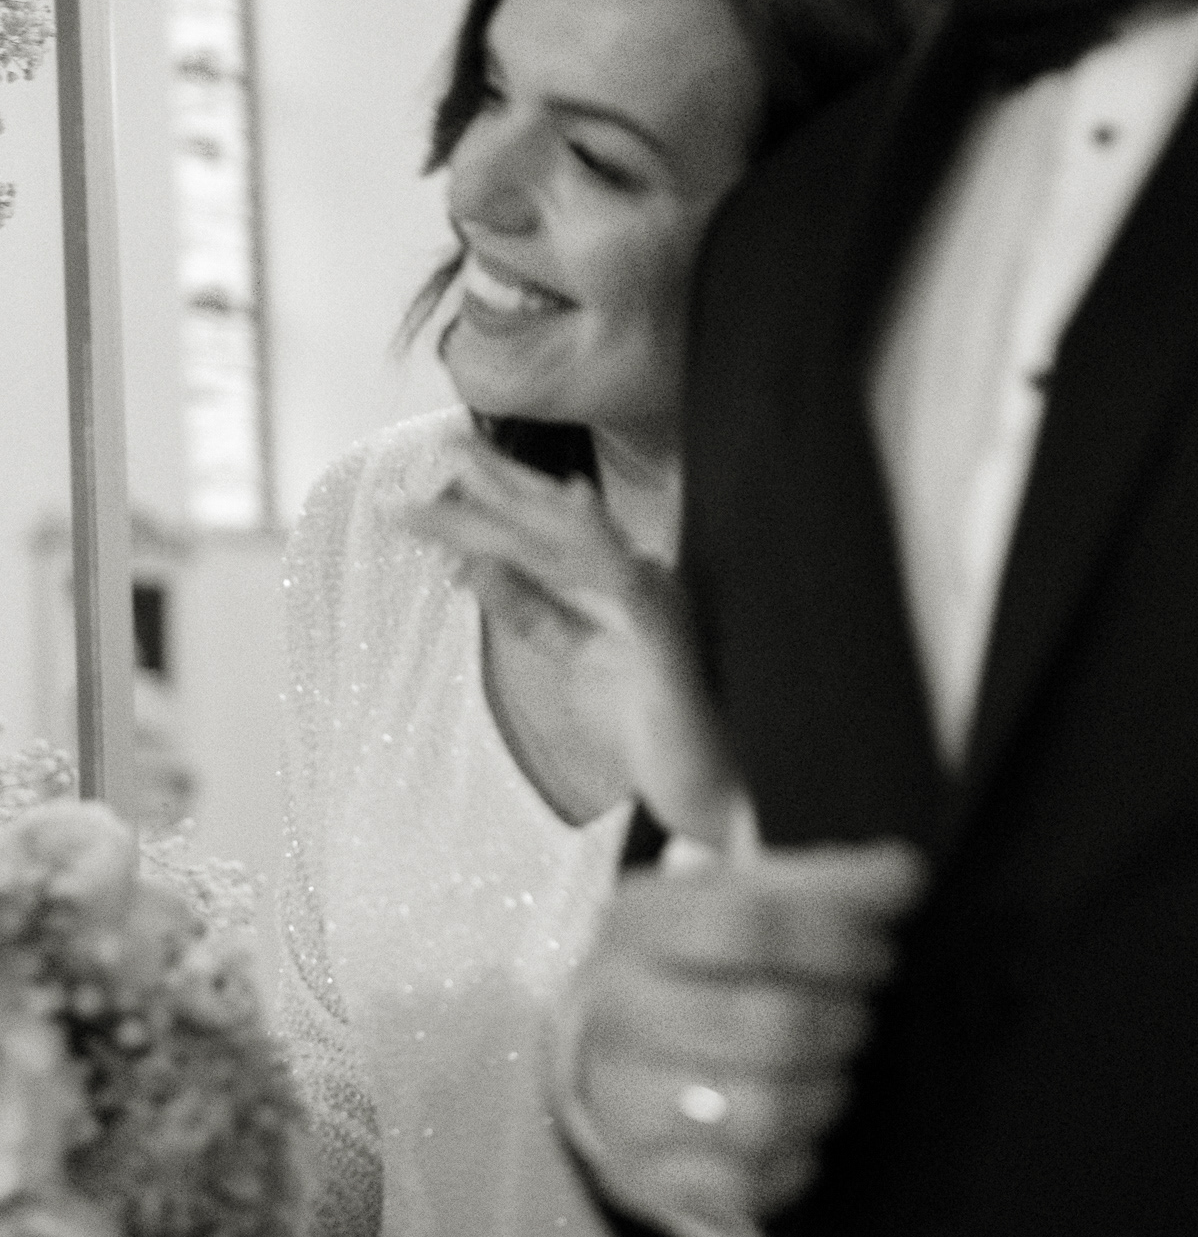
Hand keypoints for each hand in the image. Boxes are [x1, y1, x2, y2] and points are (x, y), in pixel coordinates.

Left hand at [400, 434, 742, 840]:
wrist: (713, 795)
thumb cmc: (653, 732)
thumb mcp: (576, 661)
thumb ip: (533, 613)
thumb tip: (471, 567)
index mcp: (618, 583)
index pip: (550, 529)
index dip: (499, 490)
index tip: (447, 458)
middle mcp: (639, 580)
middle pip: (558, 522)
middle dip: (497, 481)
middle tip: (445, 440)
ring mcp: (657, 603)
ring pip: (576, 542)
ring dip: (518, 506)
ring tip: (466, 473)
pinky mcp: (669, 636)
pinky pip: (628, 580)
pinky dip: (600, 537)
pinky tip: (574, 499)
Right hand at [550, 803, 925, 1236]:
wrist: (615, 1052)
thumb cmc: (704, 966)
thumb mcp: (751, 902)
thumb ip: (832, 884)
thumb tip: (905, 873)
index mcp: (640, 920)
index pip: (750, 921)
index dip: (836, 939)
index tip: (880, 950)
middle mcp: (619, 1006)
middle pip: (768, 1025)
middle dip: (843, 1023)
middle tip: (859, 1014)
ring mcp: (623, 1096)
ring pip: (763, 1113)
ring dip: (826, 1093)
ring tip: (833, 1070)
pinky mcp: (644, 1174)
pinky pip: (746, 1183)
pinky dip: (793, 1159)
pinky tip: (798, 1128)